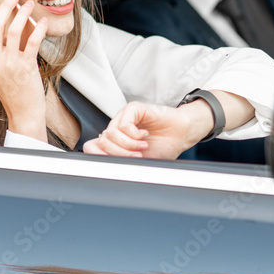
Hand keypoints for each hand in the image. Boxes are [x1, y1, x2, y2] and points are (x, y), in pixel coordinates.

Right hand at [0, 0, 49, 141]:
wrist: (23, 113)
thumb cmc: (13, 92)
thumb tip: (7, 29)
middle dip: (5, 5)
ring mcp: (9, 64)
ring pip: (14, 30)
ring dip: (22, 13)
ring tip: (29, 3)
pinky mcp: (25, 67)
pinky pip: (32, 42)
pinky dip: (39, 29)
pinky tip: (43, 22)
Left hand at [82, 100, 212, 159]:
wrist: (181, 136)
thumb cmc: (162, 148)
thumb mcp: (137, 162)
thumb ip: (119, 161)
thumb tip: (102, 164)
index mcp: (114, 141)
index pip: (91, 147)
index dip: (100, 156)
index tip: (119, 163)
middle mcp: (116, 128)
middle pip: (102, 142)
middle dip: (119, 153)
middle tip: (137, 156)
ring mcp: (123, 117)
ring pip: (111, 134)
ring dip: (129, 145)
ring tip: (143, 147)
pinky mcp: (133, 109)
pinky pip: (123, 124)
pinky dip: (134, 135)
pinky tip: (145, 135)